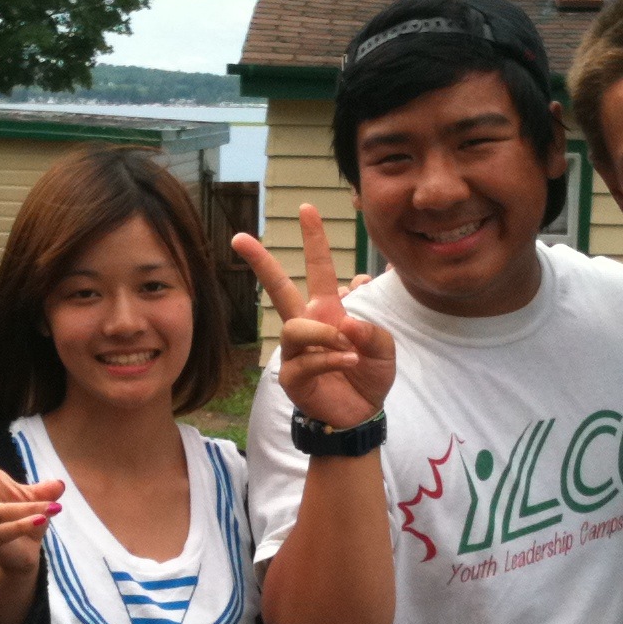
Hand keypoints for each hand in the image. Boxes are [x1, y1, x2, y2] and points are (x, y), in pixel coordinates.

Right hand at [232, 207, 395, 430]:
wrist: (360, 414)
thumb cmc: (367, 376)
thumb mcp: (382, 348)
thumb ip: (372, 329)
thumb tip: (348, 316)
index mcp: (327, 311)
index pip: (318, 269)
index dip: (314, 239)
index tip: (308, 209)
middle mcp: (306, 326)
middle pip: (278, 289)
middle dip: (261, 263)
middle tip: (240, 238)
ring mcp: (296, 352)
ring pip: (295, 329)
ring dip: (324, 334)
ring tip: (348, 346)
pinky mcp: (293, 378)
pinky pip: (305, 361)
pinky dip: (330, 358)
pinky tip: (348, 361)